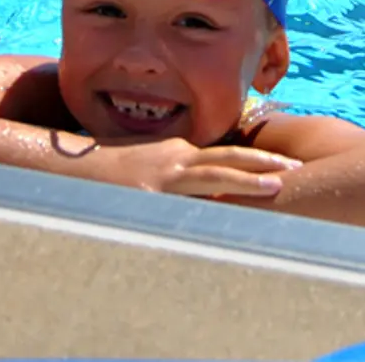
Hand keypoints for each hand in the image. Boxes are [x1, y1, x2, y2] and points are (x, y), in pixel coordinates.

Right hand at [86, 137, 300, 198]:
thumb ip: (168, 173)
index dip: (251, 159)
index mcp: (175, 152)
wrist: (69, 164)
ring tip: (278, 183)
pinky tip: (232, 212)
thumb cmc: (102, 168)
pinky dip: (212, 201)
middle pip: (228, 156)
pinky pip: (188, 198)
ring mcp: (164, 174)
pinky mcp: (151, 191)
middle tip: (295, 167)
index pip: (222, 155)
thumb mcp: (141, 165)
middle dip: (263, 161)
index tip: (278, 164)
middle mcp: (175, 157)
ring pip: (215, 172)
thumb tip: (190, 189)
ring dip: (249, 178)